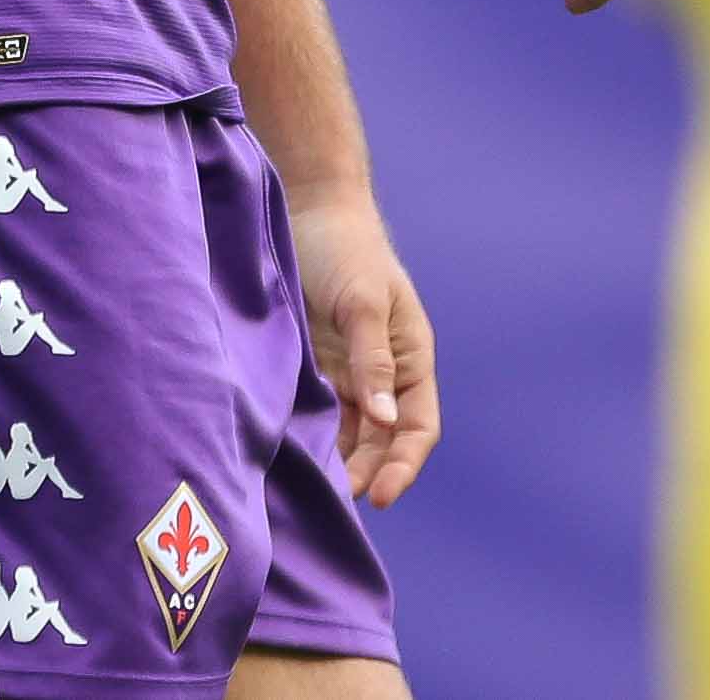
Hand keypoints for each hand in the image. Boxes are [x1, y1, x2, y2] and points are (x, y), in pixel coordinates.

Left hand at [287, 191, 440, 506]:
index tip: (382, 496)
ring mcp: (347, 372)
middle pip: (383, 441)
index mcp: (411, 357)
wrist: (308, 208)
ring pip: (349, 435)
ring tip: (314, 489)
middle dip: (367, 473)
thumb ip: (373, 359)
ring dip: (338, 462)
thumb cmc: (346, 248)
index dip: (404, 465)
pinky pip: (317, 415)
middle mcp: (383, 373)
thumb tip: (385, 419)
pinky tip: (292, 456)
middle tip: (338, 501)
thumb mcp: (364, 301)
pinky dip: (311, 438)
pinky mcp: (314, 368)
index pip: (417, 426)